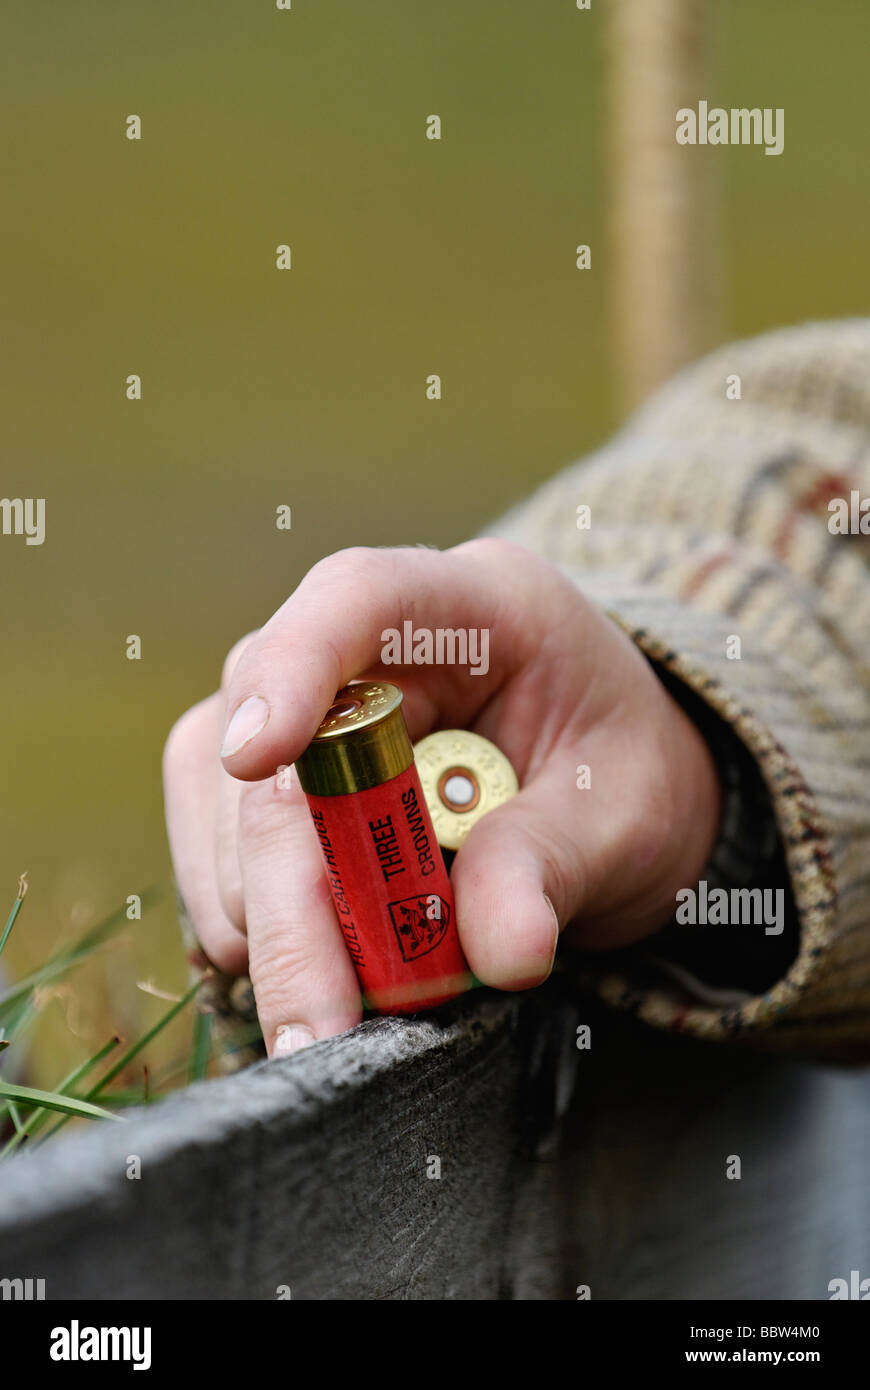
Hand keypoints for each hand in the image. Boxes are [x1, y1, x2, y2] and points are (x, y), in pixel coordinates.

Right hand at [163, 539, 721, 1055]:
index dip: (296, 664)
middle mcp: (367, 647)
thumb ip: (554, 867)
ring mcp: (302, 714)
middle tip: (314, 1025)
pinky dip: (261, 933)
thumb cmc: (620, 777)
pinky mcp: (270, 785)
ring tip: (346, 1016)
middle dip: (288, 896)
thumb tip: (502, 954)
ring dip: (274, 928)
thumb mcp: (621, 816)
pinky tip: (322, 979)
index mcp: (474, 606)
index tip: (254, 758)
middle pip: (279, 745)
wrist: (609, 795)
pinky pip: (219, 856)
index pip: (360, 596)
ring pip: (226, 810)